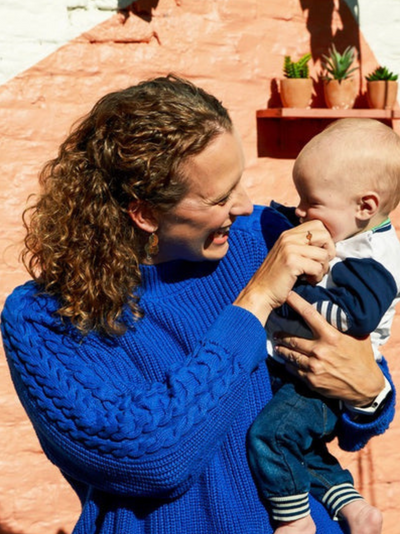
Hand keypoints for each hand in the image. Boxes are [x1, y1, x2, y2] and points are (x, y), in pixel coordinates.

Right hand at [234, 220, 334, 324]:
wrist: (260, 292)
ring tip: (312, 276)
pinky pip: (318, 267)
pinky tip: (308, 281)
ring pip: (323, 254)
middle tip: (320, 265)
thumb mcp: (288, 255)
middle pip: (324, 235)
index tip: (319, 254)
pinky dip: (317, 277)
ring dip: (322, 269)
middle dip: (328, 252)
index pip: (318, 224)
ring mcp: (290, 249)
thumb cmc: (277, 278)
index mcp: (288, 235)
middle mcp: (288, 238)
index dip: (325, 240)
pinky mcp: (292, 262)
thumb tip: (328, 245)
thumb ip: (302, 246)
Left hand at [274, 291, 384, 405]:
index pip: (309, 314)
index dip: (296, 303)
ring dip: (282, 350)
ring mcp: (314, 367)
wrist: (366, 387)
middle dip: (281, 335)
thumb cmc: (362, 358)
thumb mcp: (357, 337)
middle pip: (292, 339)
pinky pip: (294, 370)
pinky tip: (287, 362)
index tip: (287, 295)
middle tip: (275, 332)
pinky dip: (290, 365)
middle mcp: (320, 351)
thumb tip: (336, 310)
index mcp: (331, 337)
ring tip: (278, 346)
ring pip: (290, 355)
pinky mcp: (311, 380)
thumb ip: (343, 325)